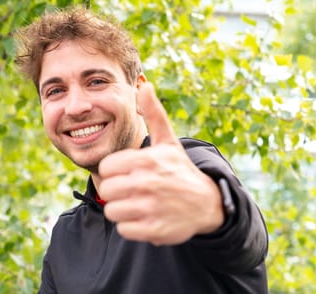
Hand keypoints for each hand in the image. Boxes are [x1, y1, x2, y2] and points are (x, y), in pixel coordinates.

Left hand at [98, 83, 223, 245]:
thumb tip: (144, 85)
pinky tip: (147, 217)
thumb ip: (153, 114)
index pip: (107, 168)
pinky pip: (124, 230)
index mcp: (147, 160)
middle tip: (135, 190)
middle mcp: (147, 183)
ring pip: (113, 211)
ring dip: (124, 210)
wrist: (208, 203)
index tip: (129, 173)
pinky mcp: (154, 230)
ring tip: (140, 203)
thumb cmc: (180, 170)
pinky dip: (133, 226)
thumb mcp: (168, 142)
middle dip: (119, 191)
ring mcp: (151, 208)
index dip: (116, 171)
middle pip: (108, 190)